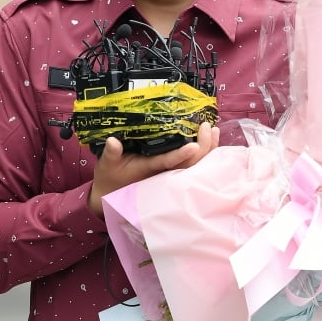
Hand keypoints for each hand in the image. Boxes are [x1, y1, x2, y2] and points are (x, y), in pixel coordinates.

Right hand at [88, 122, 219, 216]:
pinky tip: (210, 138)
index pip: (168, 163)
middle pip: (189, 164)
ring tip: (214, 130)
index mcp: (149, 169)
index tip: (193, 146)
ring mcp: (170, 173)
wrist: (112, 193)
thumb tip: (112, 141)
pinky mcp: (172, 171)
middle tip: (208, 127)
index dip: (181, 156)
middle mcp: (164, 173)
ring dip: (207, 149)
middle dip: (202, 146)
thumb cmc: (110, 176)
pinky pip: (192, 164)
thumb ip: (111, 154)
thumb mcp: (107, 165)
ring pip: (194, 165)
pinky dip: (203, 152)